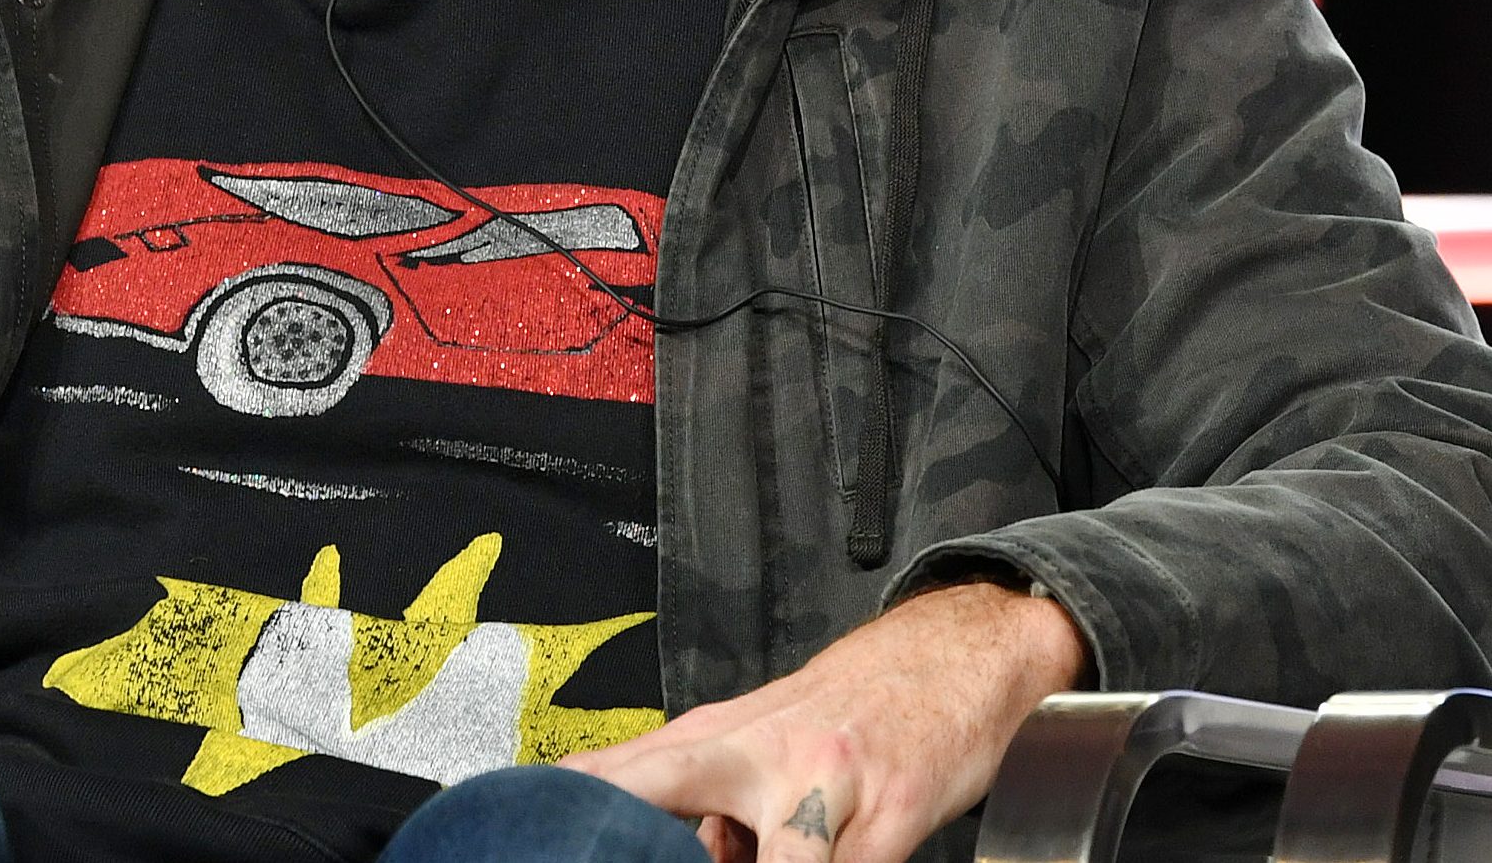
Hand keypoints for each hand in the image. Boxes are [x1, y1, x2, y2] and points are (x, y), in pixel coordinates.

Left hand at [560, 581, 1085, 861]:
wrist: (959, 650)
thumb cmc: (855, 704)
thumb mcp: (765, 737)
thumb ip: (708, 804)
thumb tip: (666, 855)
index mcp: (722, 733)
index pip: (628, 770)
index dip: (575, 801)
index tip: (532, 827)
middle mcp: (764, 750)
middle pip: (673, 781)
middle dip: (634, 825)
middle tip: (600, 849)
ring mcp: (829, 781)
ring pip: (778, 861)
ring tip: (748, 859)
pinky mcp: (892, 813)